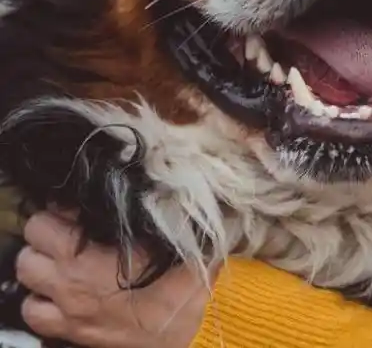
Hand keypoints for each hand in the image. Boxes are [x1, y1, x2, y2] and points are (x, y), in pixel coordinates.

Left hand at [15, 210, 208, 347]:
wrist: (189, 333)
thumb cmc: (182, 286)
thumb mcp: (173, 241)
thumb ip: (151, 217)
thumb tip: (145, 194)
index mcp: (85, 253)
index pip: (47, 218)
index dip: (63, 209)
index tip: (81, 210)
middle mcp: (67, 279)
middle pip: (32, 241)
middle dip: (48, 232)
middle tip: (71, 231)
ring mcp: (65, 306)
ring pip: (26, 274)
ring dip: (41, 263)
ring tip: (64, 260)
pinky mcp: (70, 330)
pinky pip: (33, 312)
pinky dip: (41, 300)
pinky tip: (62, 293)